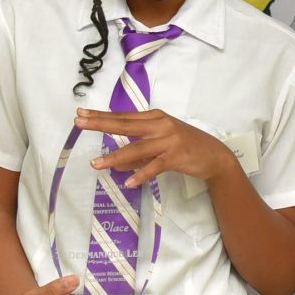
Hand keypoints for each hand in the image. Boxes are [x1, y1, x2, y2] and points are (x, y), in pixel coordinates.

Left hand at [77, 107, 235, 188]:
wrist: (215, 156)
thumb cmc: (186, 147)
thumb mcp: (161, 145)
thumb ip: (138, 153)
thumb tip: (115, 163)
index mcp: (154, 117)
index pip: (123, 116)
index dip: (101, 115)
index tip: (81, 113)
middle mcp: (160, 125)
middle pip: (125, 125)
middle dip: (100, 125)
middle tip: (79, 123)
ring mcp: (168, 140)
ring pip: (136, 149)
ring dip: (114, 157)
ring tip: (96, 164)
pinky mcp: (176, 156)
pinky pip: (154, 166)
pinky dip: (140, 174)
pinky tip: (128, 182)